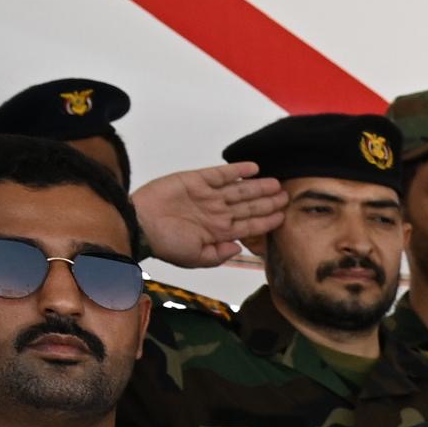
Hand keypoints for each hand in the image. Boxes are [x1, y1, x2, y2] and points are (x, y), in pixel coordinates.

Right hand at [132, 161, 284, 269]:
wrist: (140, 224)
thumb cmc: (165, 244)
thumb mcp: (196, 258)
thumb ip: (219, 255)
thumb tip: (239, 248)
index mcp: (218, 231)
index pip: (249, 225)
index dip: (267, 221)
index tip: (284, 217)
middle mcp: (217, 212)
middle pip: (249, 206)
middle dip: (269, 202)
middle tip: (287, 197)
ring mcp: (208, 195)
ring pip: (240, 190)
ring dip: (258, 187)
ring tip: (276, 183)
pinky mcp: (196, 180)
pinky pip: (221, 174)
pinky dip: (237, 171)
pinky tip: (253, 168)